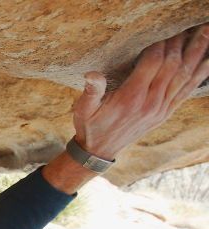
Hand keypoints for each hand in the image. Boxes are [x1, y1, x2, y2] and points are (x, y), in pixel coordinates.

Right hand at [73, 24, 208, 159]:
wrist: (99, 151)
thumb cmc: (90, 126)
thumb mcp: (83, 109)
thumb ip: (91, 91)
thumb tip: (92, 74)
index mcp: (131, 97)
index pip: (152, 63)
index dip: (158, 44)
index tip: (161, 30)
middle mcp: (150, 102)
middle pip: (172, 65)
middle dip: (180, 43)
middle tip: (186, 25)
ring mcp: (161, 108)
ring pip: (184, 75)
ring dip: (196, 52)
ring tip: (205, 32)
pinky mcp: (165, 113)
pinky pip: (187, 90)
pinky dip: (200, 74)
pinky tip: (208, 60)